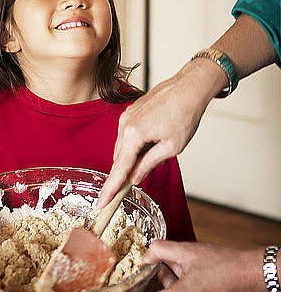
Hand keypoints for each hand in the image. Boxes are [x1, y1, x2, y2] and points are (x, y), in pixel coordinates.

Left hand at [91, 241, 264, 291]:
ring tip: (187, 265)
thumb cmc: (222, 265)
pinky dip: (175, 283)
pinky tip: (190, 271)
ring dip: (167, 279)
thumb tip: (147, 254)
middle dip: (154, 280)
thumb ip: (159, 250)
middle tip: (167, 266)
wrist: (248, 275)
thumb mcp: (186, 250)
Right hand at [97, 58, 225, 207]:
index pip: (119, 168)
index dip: (110, 189)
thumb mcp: (171, 147)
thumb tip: (135, 177)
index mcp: (134, 134)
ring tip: (146, 162)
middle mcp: (125, 124)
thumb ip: (149, 163)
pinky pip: (127, 134)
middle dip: (121, 174)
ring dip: (130, 158)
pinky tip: (147, 147)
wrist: (189, 88)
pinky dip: (133, 145)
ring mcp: (127, 116)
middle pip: (119, 158)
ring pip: (123, 145)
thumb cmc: (184, 114)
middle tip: (121, 193)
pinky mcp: (132, 111)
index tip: (101, 204)